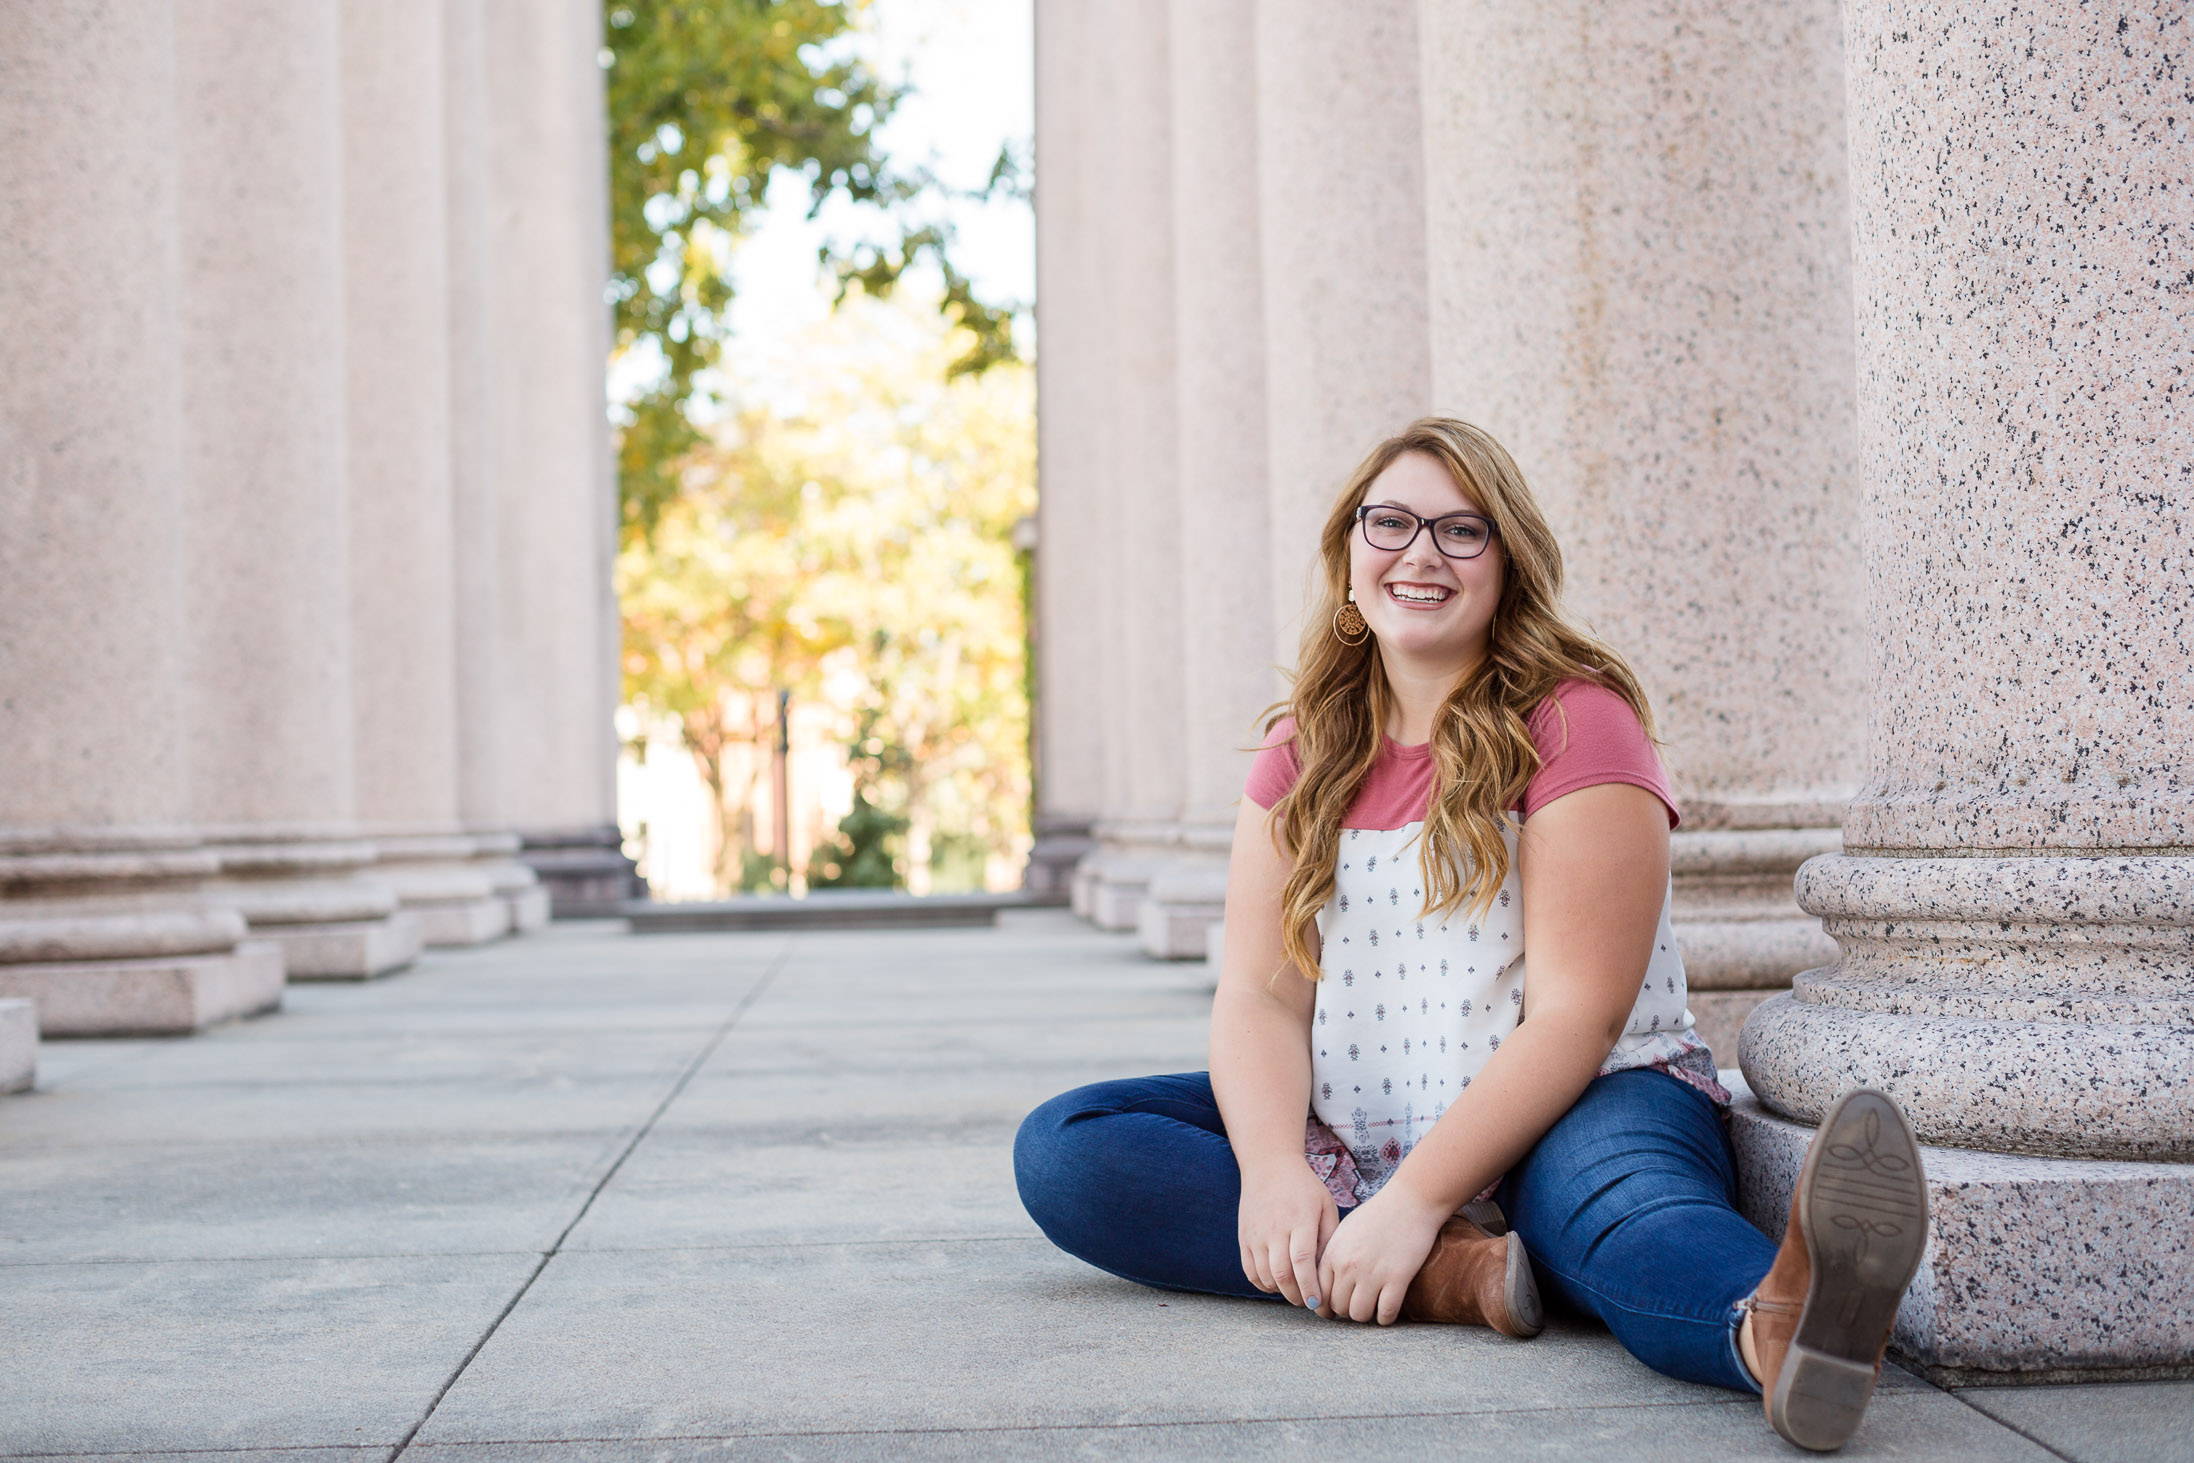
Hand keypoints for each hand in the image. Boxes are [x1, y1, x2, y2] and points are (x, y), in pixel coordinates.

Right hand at [1237, 1158, 1338, 1309]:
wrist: (1269, 1165)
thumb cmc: (1304, 1188)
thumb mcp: (1326, 1206)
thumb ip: (1328, 1238)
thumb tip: (1328, 1272)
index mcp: (1300, 1220)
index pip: (1302, 1261)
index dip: (1309, 1286)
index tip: (1317, 1303)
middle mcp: (1275, 1228)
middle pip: (1282, 1274)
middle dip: (1296, 1296)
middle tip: (1308, 1302)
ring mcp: (1256, 1233)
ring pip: (1265, 1276)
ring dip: (1281, 1292)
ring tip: (1294, 1292)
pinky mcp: (1244, 1238)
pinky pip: (1250, 1271)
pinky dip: (1264, 1284)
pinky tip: (1276, 1283)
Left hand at [1315, 1180, 1448, 1324]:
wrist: (1409, 1201)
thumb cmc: (1377, 1215)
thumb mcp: (1345, 1232)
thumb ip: (1332, 1256)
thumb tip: (1324, 1284)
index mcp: (1333, 1254)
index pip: (1319, 1294)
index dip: (1326, 1306)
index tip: (1335, 1308)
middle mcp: (1348, 1266)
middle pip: (1339, 1308)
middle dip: (1347, 1311)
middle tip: (1358, 1305)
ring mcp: (1373, 1273)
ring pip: (1360, 1315)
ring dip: (1366, 1315)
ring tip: (1373, 1306)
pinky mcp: (1398, 1278)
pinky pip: (1386, 1314)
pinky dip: (1386, 1317)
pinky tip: (1388, 1309)